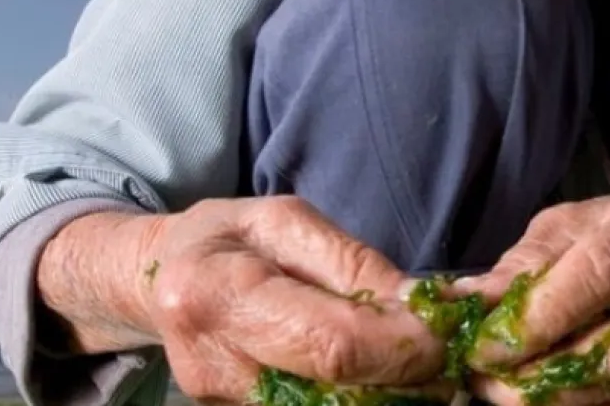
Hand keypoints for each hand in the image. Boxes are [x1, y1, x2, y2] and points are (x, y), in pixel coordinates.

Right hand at [136, 196, 445, 402]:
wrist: (163, 279)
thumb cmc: (230, 239)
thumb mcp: (288, 222)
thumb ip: (352, 264)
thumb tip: (421, 304)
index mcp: (218, 295)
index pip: (332, 344)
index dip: (401, 345)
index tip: (446, 333)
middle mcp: (213, 366)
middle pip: (336, 395)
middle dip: (405, 379)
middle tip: (446, 356)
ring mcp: (221, 405)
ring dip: (387, 393)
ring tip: (417, 364)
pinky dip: (360, 396)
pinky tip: (380, 374)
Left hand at [455, 182, 609, 405]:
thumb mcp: (566, 226)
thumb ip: (523, 264)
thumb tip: (465, 300)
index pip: (602, 274)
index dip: (543, 316)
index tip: (488, 345)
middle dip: (543, 371)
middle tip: (485, 379)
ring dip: (555, 397)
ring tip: (501, 391)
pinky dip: (576, 401)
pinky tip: (538, 396)